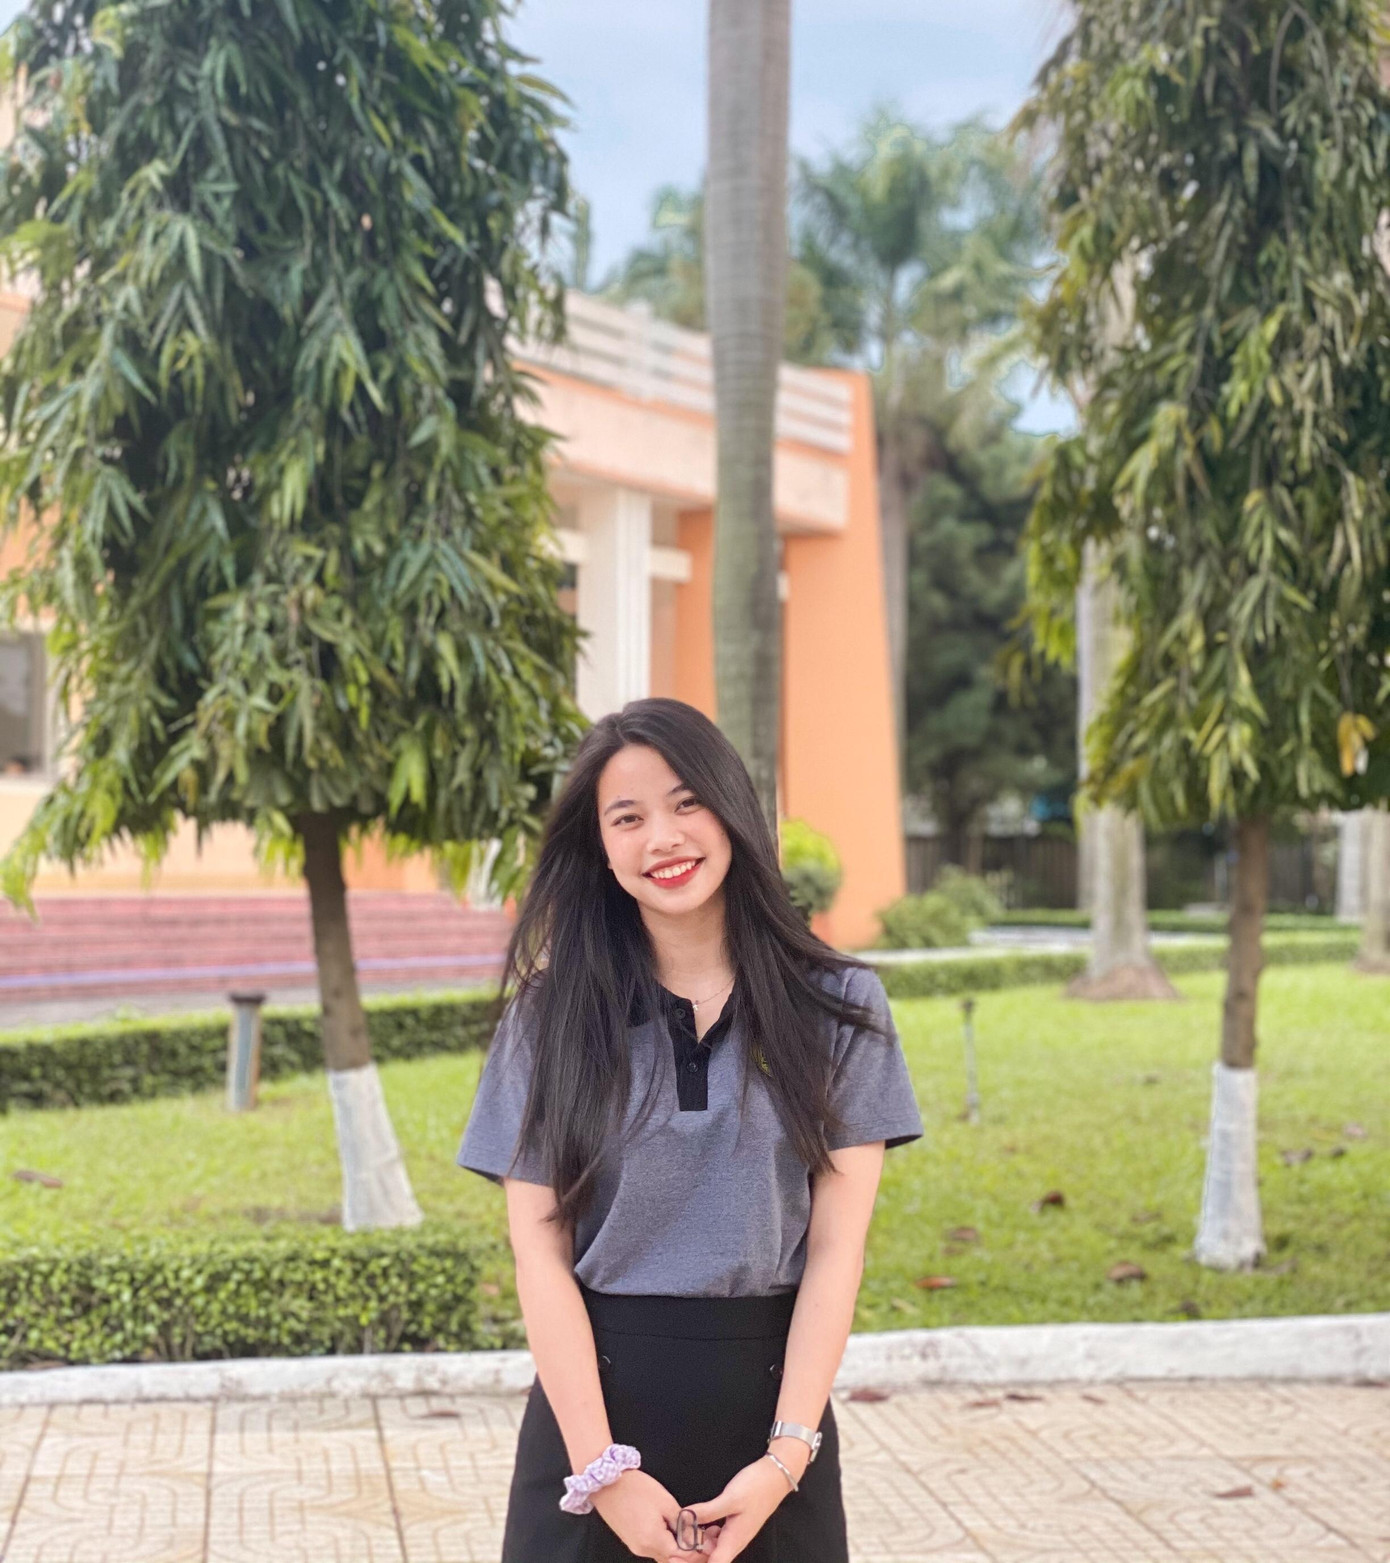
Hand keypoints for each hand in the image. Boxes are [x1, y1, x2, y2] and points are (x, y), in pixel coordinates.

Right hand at [590, 1469, 721, 1559]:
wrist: (606, 1481)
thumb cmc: (635, 1488)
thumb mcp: (666, 1502)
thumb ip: (683, 1524)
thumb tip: (698, 1538)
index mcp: (653, 1541)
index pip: (683, 1557)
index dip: (700, 1551)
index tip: (711, 1541)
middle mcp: (643, 1550)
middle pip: (674, 1561)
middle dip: (691, 1554)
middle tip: (705, 1538)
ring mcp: (636, 1547)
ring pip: (664, 1556)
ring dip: (679, 1550)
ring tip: (692, 1533)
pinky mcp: (631, 1540)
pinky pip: (654, 1549)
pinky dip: (667, 1545)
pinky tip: (675, 1532)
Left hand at [684, 1450, 804, 1561]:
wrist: (775, 1476)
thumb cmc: (756, 1487)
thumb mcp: (730, 1498)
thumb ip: (707, 1511)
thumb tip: (685, 1520)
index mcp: (734, 1540)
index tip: (676, 1557)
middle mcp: (734, 1542)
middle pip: (711, 1558)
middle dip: (693, 1554)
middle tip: (675, 1544)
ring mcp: (735, 1535)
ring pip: (713, 1548)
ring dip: (698, 1544)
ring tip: (683, 1533)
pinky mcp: (735, 1526)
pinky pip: (717, 1538)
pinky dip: (705, 1534)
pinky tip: (699, 1523)